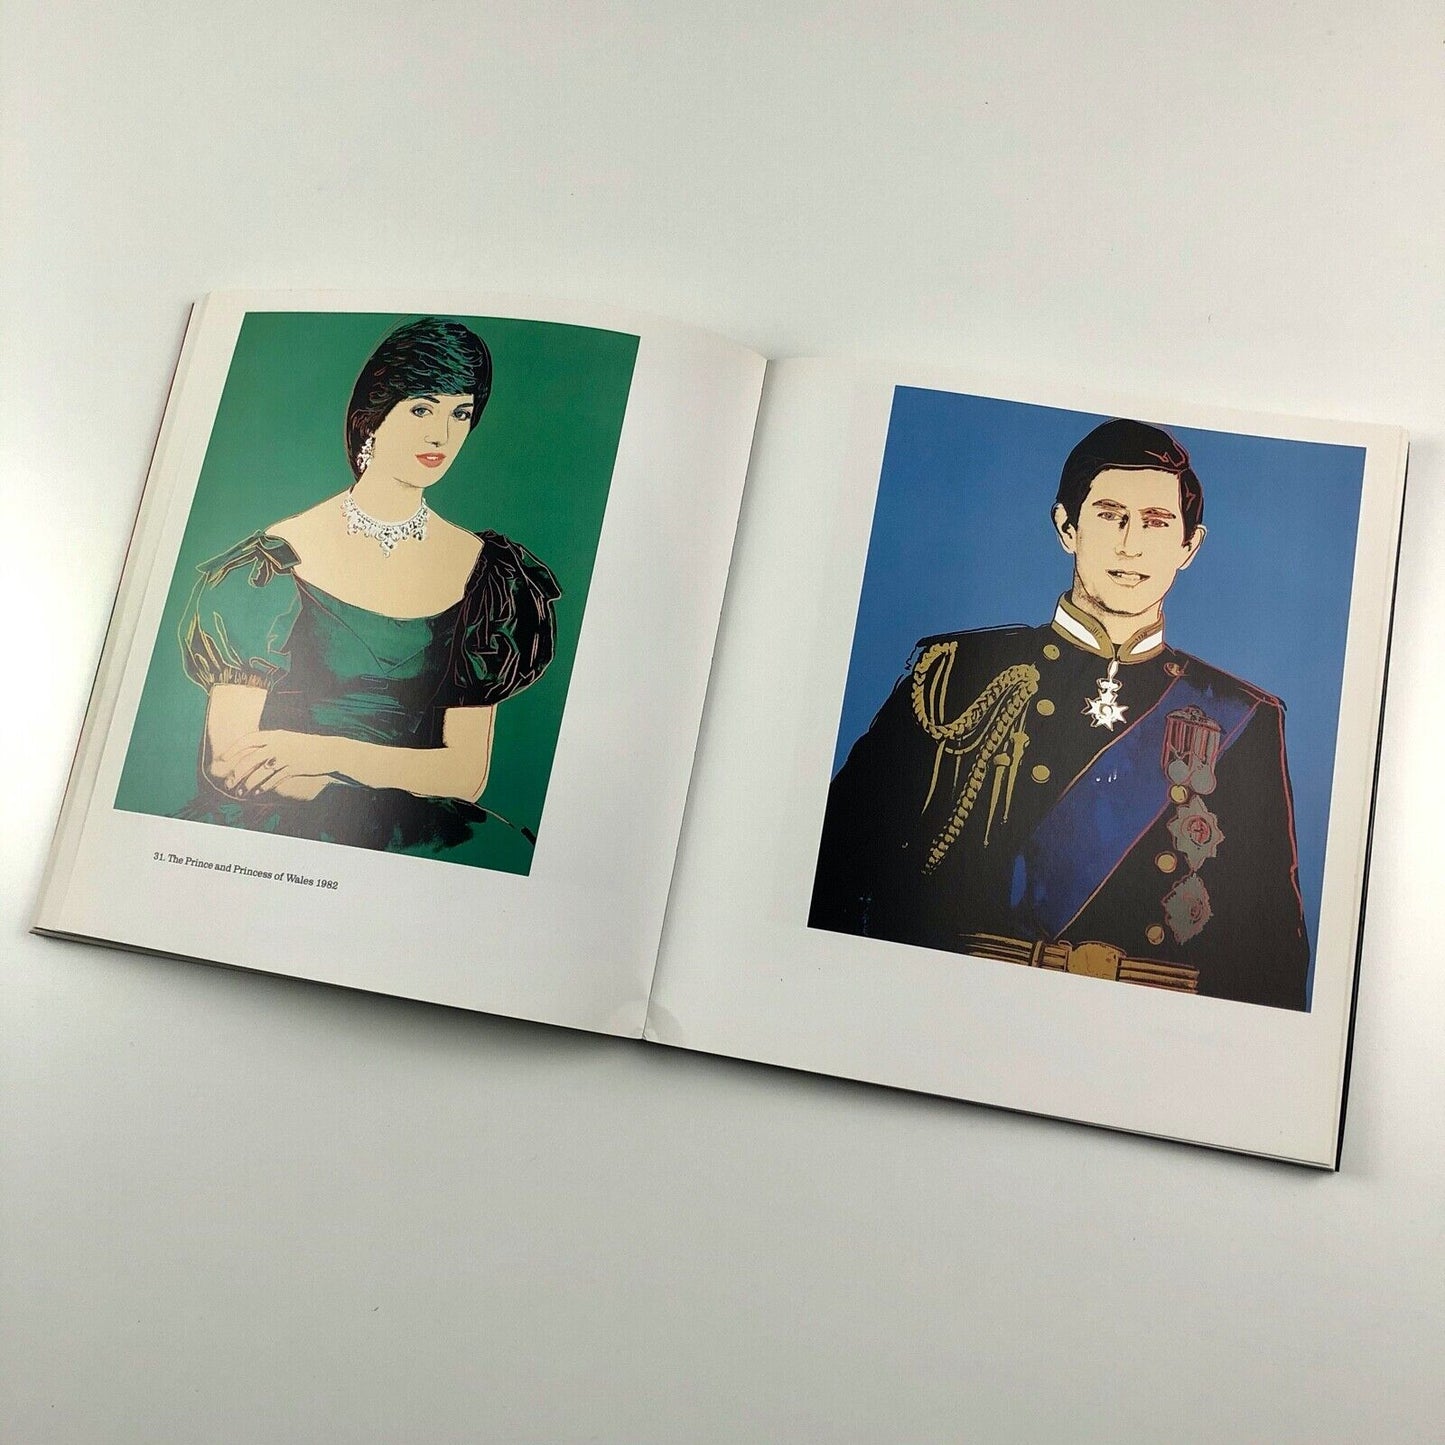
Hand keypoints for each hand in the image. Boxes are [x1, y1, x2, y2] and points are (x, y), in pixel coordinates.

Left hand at [210, 729, 337, 796]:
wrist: (330, 751)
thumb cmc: (306, 746)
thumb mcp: (287, 739)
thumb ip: (270, 743)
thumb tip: (251, 752)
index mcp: (274, 735)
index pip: (248, 740)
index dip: (233, 750)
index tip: (222, 760)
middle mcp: (278, 744)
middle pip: (251, 759)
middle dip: (237, 772)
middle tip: (228, 782)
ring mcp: (287, 756)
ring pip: (261, 772)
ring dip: (248, 784)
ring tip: (240, 792)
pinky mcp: (294, 768)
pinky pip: (275, 779)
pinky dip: (264, 787)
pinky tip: (256, 793)